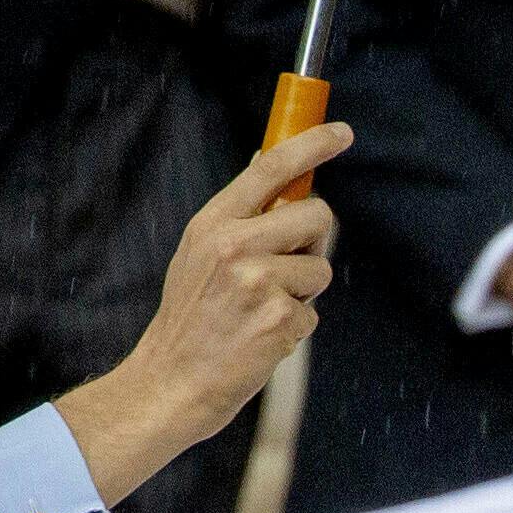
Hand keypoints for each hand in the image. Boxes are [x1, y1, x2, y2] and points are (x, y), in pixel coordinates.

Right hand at [49, 121, 346, 504]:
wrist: (172, 380)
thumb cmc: (192, 319)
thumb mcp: (199, 254)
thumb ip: (238, 219)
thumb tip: (273, 171)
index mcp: (213, 223)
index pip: (271, 169)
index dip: (312, 144)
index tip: (340, 132)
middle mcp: (234, 244)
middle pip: (317, 215)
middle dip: (315, 243)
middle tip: (286, 269)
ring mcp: (257, 281)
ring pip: (320, 270)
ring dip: (304, 294)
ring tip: (262, 311)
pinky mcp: (278, 318)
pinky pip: (313, 314)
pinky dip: (295, 329)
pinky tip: (261, 338)